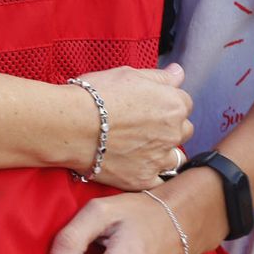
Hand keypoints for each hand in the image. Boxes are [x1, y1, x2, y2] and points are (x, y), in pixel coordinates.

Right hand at [76, 64, 193, 190]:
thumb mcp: (128, 74)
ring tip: (139, 147)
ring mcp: (160, 158)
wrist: (70, 126)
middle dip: (169, 127)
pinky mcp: (144, 179)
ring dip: (163, 152)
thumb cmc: (95, 96)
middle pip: (184, 130)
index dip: (165, 102)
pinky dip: (150, 174)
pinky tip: (135, 165)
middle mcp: (173, 132)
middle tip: (142, 125)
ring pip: (175, 157)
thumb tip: (178, 73)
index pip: (184, 103)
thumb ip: (159, 77)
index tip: (148, 105)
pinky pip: (158, 181)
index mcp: (173, 104)